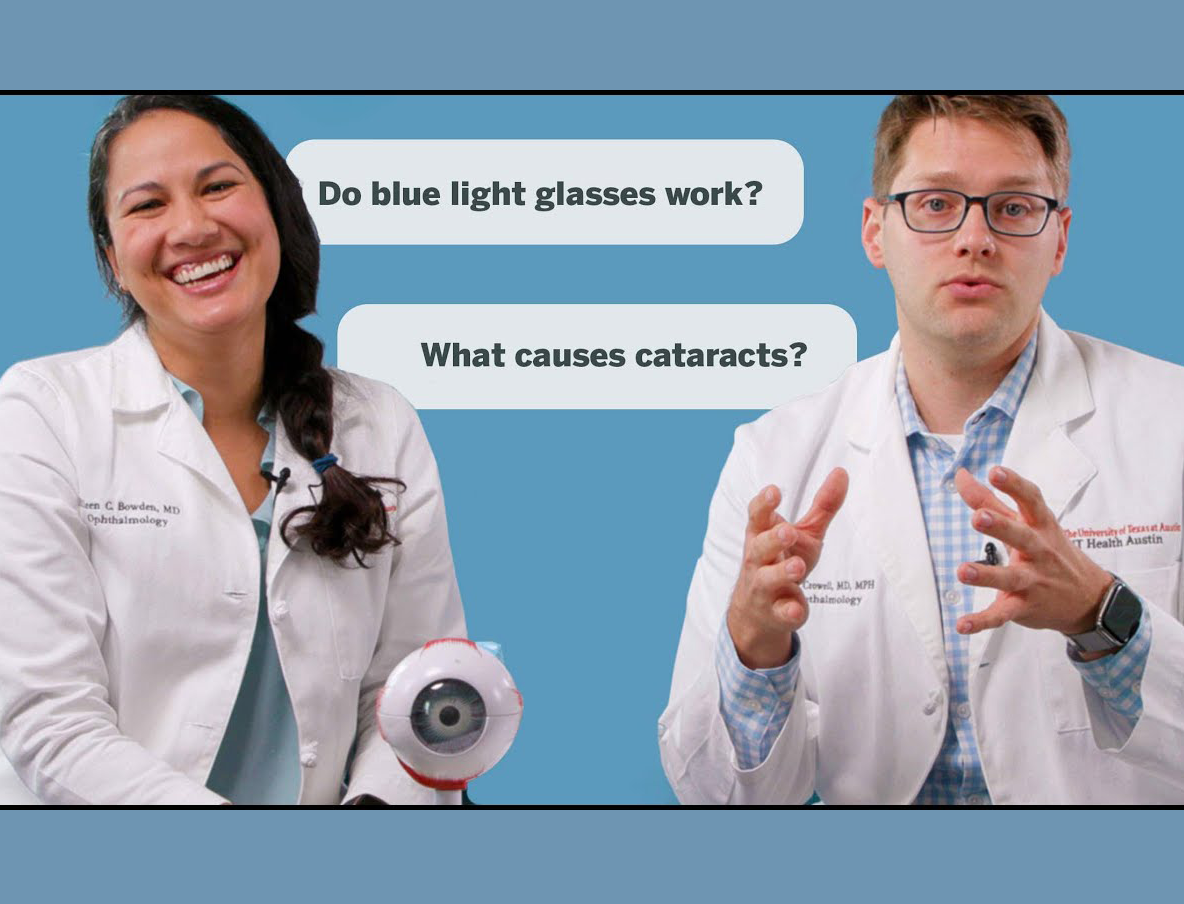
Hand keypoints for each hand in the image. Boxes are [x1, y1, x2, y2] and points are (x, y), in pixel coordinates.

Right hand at [726, 468, 848, 668]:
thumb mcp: (805, 533)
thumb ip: (822, 506)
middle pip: (758, 547)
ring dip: (781, 572)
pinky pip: (780, 612)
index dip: (762, 504)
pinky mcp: (775, 612)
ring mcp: (764, 587)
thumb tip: (841, 473)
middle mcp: (758, 561)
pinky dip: (788, 610)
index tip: (774, 491)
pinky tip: (796, 607)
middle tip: (788, 531)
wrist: (760, 611)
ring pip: (767, 579)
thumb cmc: (782, 562)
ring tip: (798, 566)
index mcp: (762, 536)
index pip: (756, 517)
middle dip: (772, 539)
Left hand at [953, 466, 1112, 637]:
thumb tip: (961, 476)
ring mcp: (1034, 581)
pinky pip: (1003, 615)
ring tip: (963, 571)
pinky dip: (982, 621)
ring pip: (1010, 578)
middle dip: (1000, 526)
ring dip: (987, 575)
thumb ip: (991, 501)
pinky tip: (962, 625)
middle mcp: (1039, 552)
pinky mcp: (1025, 607)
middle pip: (1021, 537)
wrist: (1089, 599)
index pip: (1030, 501)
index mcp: (1040, 526)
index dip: (1014, 485)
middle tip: (978, 517)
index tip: (995, 471)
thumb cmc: (1050, 552)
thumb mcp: (1028, 524)